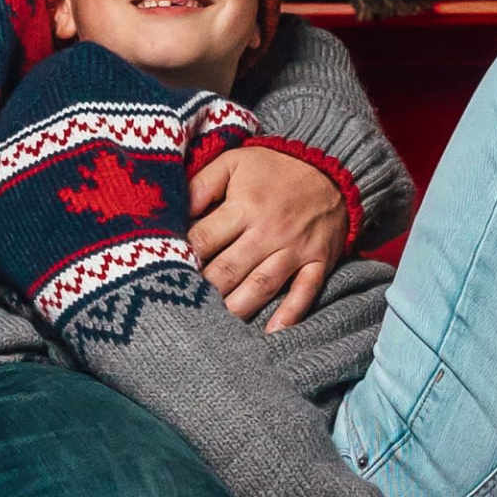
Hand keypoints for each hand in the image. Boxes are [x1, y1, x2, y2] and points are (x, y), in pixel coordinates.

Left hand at [190, 145, 346, 328]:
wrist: (333, 167)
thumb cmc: (274, 169)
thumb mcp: (234, 162)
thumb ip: (201, 185)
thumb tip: (174, 212)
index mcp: (244, 206)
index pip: (204, 240)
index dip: (181, 258)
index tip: (163, 274)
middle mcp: (269, 231)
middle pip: (228, 270)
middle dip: (202, 291)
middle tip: (180, 309)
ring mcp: (295, 250)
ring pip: (261, 287)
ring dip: (236, 309)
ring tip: (212, 329)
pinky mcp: (318, 263)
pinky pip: (305, 293)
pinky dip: (290, 315)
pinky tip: (271, 334)